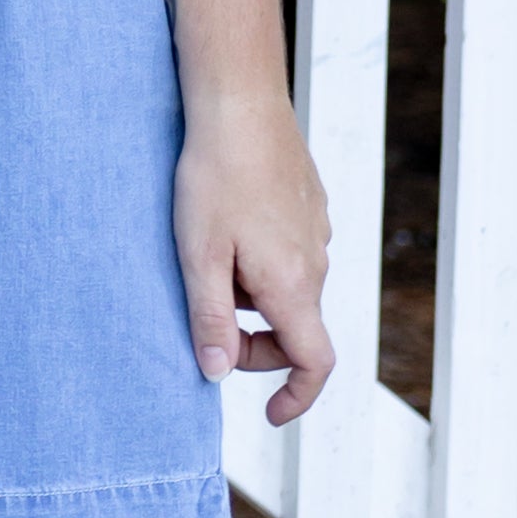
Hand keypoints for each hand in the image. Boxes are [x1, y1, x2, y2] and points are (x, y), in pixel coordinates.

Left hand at [174, 89, 336, 423]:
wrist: (240, 103)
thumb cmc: (214, 177)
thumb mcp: (199, 255)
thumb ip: (211, 319)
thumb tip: (215, 372)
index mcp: (293, 284)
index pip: (316, 362)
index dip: (296, 397)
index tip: (270, 414)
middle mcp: (317, 263)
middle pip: (298, 330)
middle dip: (257, 346)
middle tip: (208, 329)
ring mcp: (318, 233)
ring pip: (290, 291)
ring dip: (253, 299)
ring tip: (209, 262)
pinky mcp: (310, 207)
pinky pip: (290, 256)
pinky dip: (261, 266)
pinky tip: (226, 229)